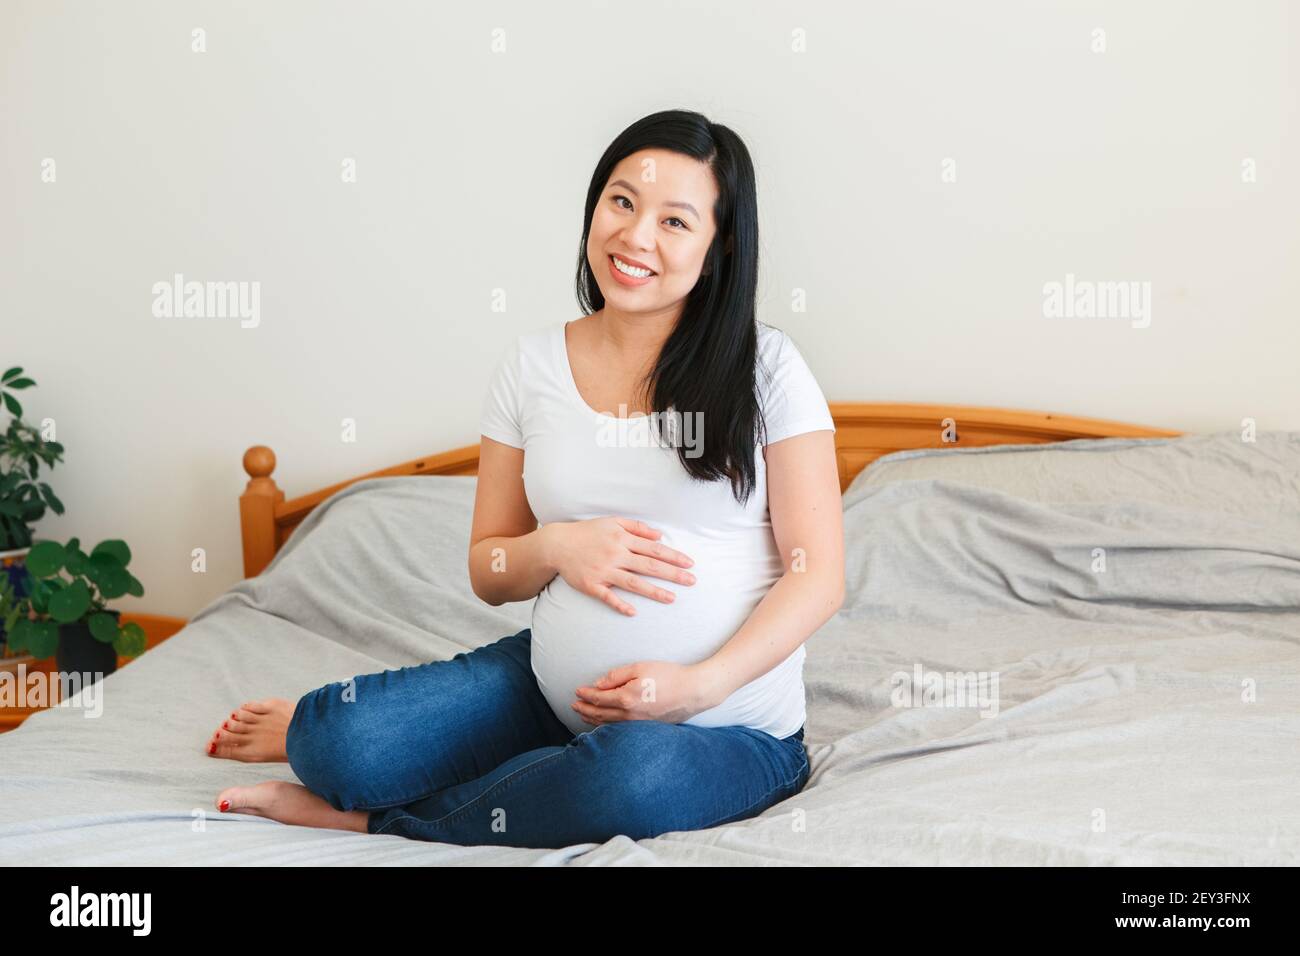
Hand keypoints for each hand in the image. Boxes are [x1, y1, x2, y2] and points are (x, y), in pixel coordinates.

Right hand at [543, 517, 695, 615]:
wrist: (557, 544)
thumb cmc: (588, 532)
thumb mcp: (612, 522)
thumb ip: (637, 528)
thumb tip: (659, 536)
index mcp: (622, 539)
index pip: (654, 549)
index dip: (674, 556)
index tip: (690, 563)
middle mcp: (615, 555)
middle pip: (649, 566)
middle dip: (673, 574)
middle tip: (692, 581)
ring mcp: (603, 571)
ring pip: (633, 583)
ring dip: (654, 591)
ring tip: (672, 598)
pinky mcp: (591, 585)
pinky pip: (607, 597)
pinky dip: (620, 604)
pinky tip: (633, 612)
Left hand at [571, 660, 719, 725]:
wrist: (693, 692)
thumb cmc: (669, 676)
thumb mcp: (640, 667)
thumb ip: (617, 675)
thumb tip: (599, 684)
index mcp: (626, 698)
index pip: (598, 698)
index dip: (585, 695)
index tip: (577, 691)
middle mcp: (629, 715)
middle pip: (600, 714)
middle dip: (585, 709)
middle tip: (574, 705)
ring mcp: (638, 724)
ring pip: (609, 724)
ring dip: (594, 720)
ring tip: (584, 716)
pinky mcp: (646, 727)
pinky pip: (621, 729)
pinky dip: (608, 726)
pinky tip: (605, 724)